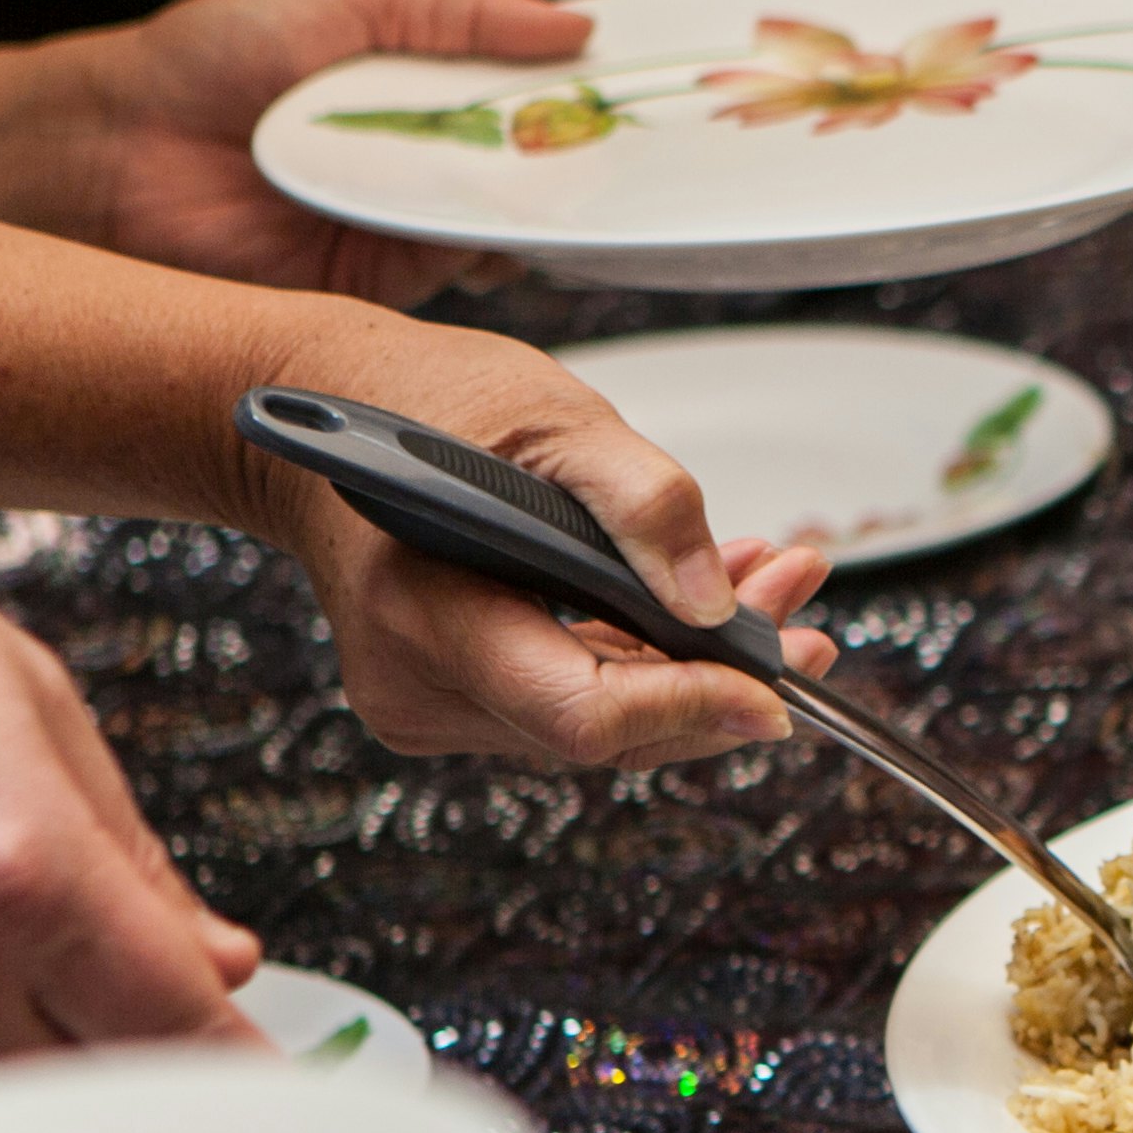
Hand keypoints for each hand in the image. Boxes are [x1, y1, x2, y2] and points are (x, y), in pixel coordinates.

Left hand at [0, 0, 595, 311]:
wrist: (108, 154)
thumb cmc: (203, 62)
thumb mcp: (343, 1)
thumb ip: (458, 9)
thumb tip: (570, 24)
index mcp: (423, 83)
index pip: (536, 88)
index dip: (593, 88)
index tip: (656, 82)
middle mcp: (427, 158)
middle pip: (544, 161)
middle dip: (594, 151)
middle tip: (645, 138)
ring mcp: (413, 224)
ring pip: (517, 219)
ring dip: (552, 201)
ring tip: (589, 177)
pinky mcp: (391, 284)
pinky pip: (465, 269)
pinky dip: (495, 251)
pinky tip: (516, 223)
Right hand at [0, 461, 262, 1075]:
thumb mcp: (31, 705)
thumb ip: (138, 862)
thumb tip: (212, 958)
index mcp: (17, 880)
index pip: (183, 1043)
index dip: (250, 1074)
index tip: (277, 1087)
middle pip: (93, 1107)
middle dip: (146, 1076)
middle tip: (170, 1025)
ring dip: (43, 1066)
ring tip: (42, 971)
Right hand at [250, 322, 842, 771]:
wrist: (332, 410)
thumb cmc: (417, 402)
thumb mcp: (552, 419)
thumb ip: (642, 502)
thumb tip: (711, 601)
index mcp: (428, 616)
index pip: (583, 713)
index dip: (691, 709)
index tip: (777, 689)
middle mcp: (422, 685)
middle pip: (607, 731)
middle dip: (718, 678)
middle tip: (800, 613)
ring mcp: (436, 702)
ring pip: (604, 721)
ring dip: (698, 663)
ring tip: (773, 586)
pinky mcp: (462, 696)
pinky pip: (579, 696)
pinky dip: (649, 655)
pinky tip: (705, 602)